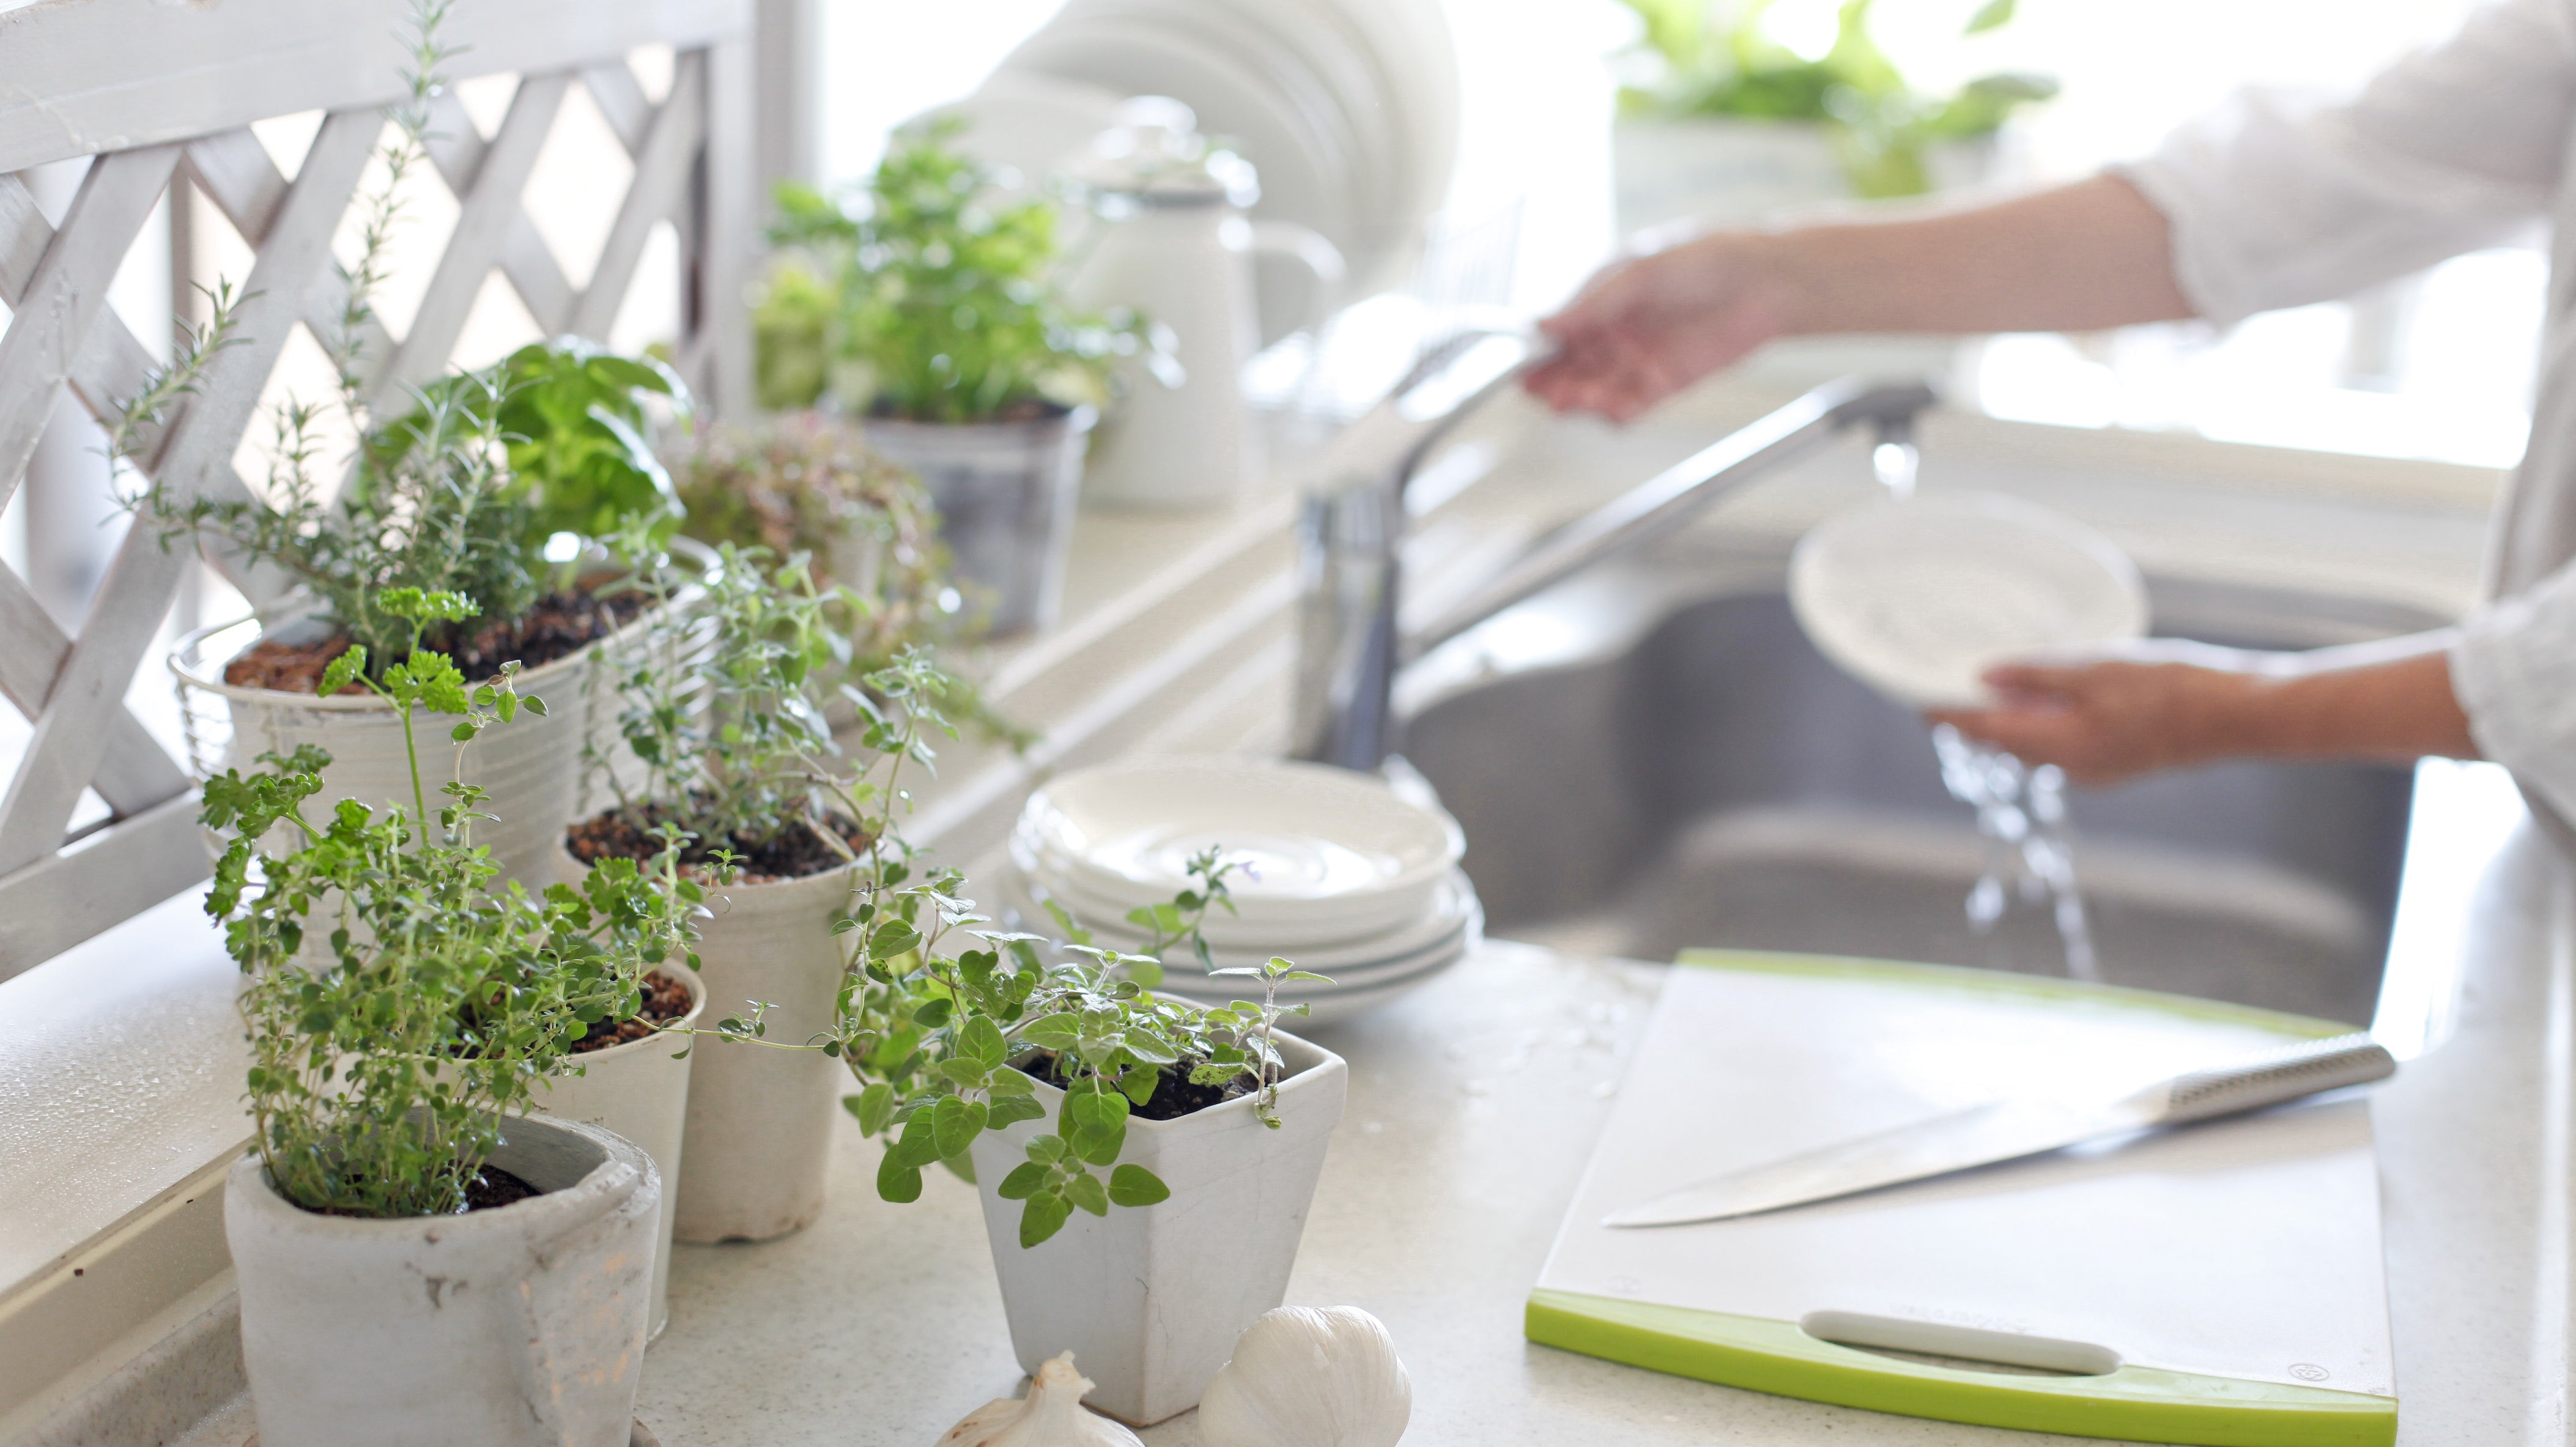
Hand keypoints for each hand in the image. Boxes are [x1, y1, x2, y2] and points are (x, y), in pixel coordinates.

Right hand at [1523, 232, 1796, 421]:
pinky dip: (1614, 413)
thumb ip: (1593, 302)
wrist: (1766, 280)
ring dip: (1580, 399)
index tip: (1521, 363)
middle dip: (1553, 381)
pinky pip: (1629, 406)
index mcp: (1601, 298)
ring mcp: (1636, 359)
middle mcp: (1614, 331)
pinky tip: (1609, 410)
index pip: (1557, 330)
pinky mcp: (1663, 383)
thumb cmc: (1705, 258)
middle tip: (1546, 390)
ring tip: (1575, 400)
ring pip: (1594, 390)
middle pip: (1569, 366)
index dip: (1536, 349)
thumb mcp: (1640, 272)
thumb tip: (1543, 324)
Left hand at [1924, 661, 2257, 787]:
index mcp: (2061, 745)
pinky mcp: (2119, 762)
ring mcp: (2098, 769)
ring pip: (2038, 747)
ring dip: (2012, 723)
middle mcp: (2073, 767)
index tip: (1920, 703)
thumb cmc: (2172, 688)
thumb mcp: (2096, 670)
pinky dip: (2047, 725)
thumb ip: (2037, 676)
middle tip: (1950, 692)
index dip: (1951, 717)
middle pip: (2008, 743)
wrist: (2236, 716)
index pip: (1987, 733)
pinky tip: (2047, 701)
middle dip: (1978, 720)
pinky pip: (2066, 746)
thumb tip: (1985, 677)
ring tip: (1990, 693)